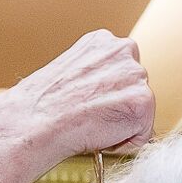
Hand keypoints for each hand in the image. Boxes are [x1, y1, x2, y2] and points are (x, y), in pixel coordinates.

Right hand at [0, 30, 154, 182]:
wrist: (38, 120)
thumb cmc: (45, 104)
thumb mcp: (71, 73)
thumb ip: (95, 76)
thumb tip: (105, 95)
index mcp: (104, 41)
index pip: (123, 74)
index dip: (106, 96)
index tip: (88, 104)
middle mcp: (124, 50)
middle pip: (135, 91)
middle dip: (117, 108)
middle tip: (89, 116)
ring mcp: (135, 74)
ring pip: (140, 113)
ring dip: (120, 125)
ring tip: (92, 123)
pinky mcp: (142, 101)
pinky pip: (143, 134)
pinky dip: (124, 141)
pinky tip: (100, 132)